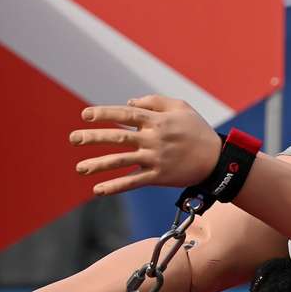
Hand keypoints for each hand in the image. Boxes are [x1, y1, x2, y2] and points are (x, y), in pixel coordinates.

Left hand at [70, 94, 221, 195]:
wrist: (218, 159)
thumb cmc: (197, 130)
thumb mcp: (181, 107)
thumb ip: (154, 101)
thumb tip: (128, 103)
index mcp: (158, 121)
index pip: (125, 115)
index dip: (104, 114)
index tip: (85, 115)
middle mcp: (154, 139)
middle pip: (119, 137)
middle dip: (94, 137)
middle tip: (73, 138)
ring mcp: (156, 159)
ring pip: (122, 161)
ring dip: (98, 164)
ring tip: (79, 168)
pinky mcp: (159, 176)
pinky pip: (134, 182)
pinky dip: (116, 186)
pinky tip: (98, 190)